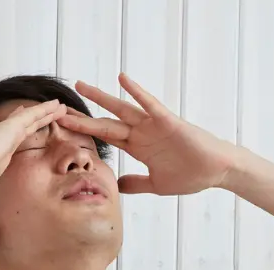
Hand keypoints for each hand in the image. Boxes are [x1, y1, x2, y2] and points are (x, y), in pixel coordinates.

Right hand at [0, 99, 64, 252]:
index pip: (20, 145)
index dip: (31, 138)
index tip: (40, 134)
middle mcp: (3, 144)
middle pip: (28, 128)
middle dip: (43, 120)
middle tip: (58, 114)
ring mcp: (4, 135)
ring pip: (31, 118)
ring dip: (46, 111)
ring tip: (62, 104)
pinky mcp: (6, 130)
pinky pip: (29, 115)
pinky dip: (43, 109)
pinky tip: (56, 104)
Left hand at [65, 74, 240, 195]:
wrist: (216, 171)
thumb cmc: (191, 175)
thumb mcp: (156, 184)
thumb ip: (136, 183)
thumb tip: (117, 187)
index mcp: (138, 148)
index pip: (105, 138)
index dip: (84, 133)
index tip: (62, 128)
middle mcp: (141, 133)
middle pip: (106, 122)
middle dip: (82, 117)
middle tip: (57, 108)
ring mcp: (153, 126)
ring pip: (121, 109)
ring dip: (101, 98)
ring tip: (81, 85)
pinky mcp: (168, 122)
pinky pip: (149, 104)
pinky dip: (136, 92)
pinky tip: (122, 79)